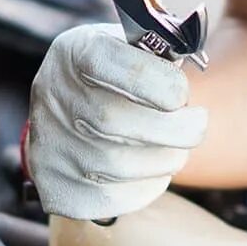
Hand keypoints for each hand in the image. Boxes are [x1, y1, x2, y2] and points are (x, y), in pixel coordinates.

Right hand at [25, 23, 207, 219]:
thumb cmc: (117, 76)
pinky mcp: (55, 186)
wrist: (71, 113)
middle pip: (113, 121)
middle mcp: (53, 96)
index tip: (181, 94)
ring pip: (118, 165)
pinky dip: (145, 187)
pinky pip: (112, 199)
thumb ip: (159, 52)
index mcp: (74, 52)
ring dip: (164, 159)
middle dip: (172, 129)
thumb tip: (188, 64)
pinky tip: (151, 170)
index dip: (158, 81)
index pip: (108, 62)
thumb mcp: (131, 47)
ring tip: (177, 148)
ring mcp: (49, 144)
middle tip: (197, 125)